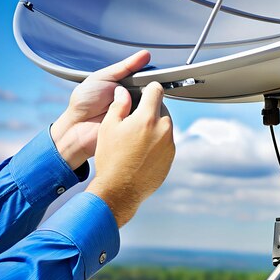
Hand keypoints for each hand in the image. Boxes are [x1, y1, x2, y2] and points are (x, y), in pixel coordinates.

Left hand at [51, 50, 150, 170]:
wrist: (76, 127)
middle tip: (146, 87)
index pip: (147, 77)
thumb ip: (124, 67)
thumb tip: (145, 55)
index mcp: (127, 85)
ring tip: (140, 100)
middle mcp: (134, 98)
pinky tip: (141, 112)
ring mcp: (136, 113)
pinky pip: (147, 118)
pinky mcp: (136, 127)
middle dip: (150, 88)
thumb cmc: (84, 102)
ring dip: (149, 101)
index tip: (157, 73)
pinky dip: (146, 114)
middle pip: (151, 89)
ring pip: (152, 103)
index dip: (151, 75)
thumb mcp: (102, 78)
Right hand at [86, 82, 174, 226]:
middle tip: (133, 121)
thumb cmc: (111, 158)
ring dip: (154, 126)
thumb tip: (123, 91)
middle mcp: (163, 128)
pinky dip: (157, 141)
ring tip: (135, 139)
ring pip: (164, 124)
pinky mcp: (171, 155)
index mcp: (147, 118)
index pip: (156, 90)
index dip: (149, 88)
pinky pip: (166, 140)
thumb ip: (119, 105)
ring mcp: (169, 143)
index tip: (144, 92)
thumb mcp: (108, 127)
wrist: (119, 191)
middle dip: (149, 110)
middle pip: (161, 108)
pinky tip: (142, 151)